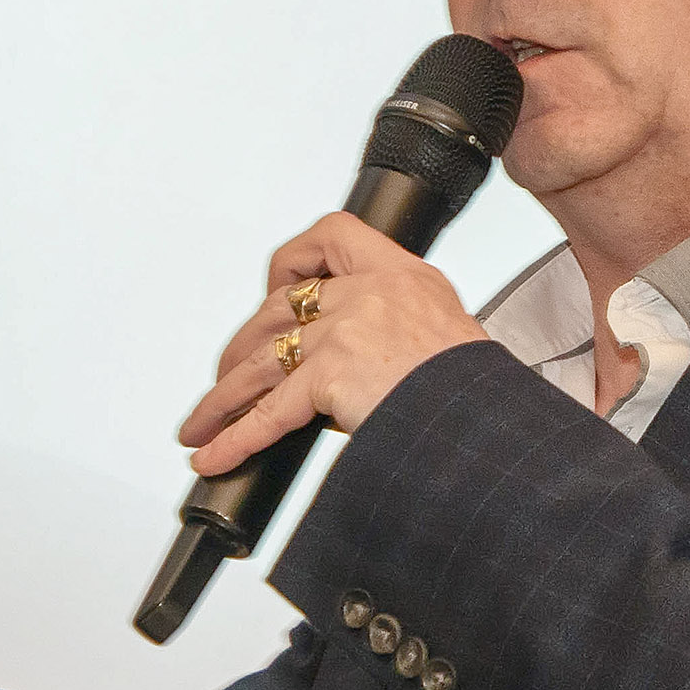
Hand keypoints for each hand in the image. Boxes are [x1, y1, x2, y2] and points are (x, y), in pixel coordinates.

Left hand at [179, 214, 488, 476]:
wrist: (487, 424)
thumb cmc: (475, 392)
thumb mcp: (446, 334)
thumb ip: (396, 329)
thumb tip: (349, 368)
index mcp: (403, 275)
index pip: (332, 235)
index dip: (293, 260)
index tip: (275, 288)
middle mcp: (371, 293)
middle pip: (281, 309)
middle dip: (243, 349)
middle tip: (230, 378)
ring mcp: (347, 330)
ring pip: (262, 361)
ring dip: (224, 398)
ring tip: (202, 426)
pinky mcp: (330, 374)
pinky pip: (268, 412)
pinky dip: (235, 438)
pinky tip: (215, 454)